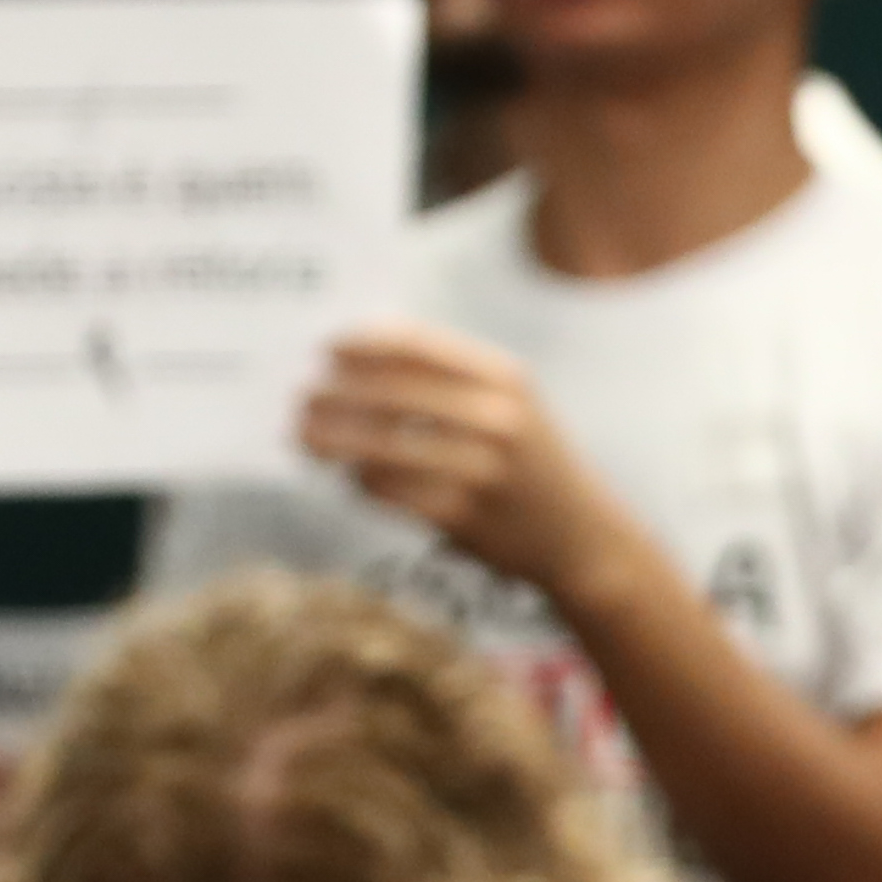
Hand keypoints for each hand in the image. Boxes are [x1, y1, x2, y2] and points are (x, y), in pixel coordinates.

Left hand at [295, 322, 634, 602]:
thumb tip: (360, 356)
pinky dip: (360, 482)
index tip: (325, 349)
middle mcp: (496, 418)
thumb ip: (449, 377)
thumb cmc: (530, 462)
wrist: (582, 537)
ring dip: (333, 440)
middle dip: (334, 394)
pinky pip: (390, 493)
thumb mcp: (510, 404)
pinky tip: (347, 477)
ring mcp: (480, 470)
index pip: (417, 346)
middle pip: (390, 394)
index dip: (361, 343)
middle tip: (298, 399)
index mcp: (504, 378)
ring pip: (382, 447)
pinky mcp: (463, 518)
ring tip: (304, 437)